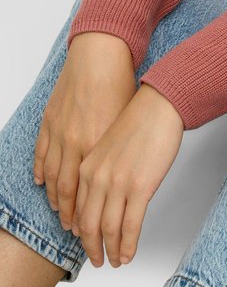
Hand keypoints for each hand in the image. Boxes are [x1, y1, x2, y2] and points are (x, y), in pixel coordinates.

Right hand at [33, 32, 136, 230]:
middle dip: (71, 217)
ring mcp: (59, 132)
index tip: (91, 232)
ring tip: (61, 214)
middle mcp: (75, 143)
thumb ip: (119, 151)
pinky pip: (41, 154)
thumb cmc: (119, 83)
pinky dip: (41, 171)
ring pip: (52, 177)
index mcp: (97, 145)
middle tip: (75, 232)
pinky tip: (43, 184)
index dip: (89, 217)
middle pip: (66, 193)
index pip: (88, 192)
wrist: (100, 54)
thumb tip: (122, 176)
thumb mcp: (125, 122)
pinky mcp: (49, 120)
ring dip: (55, 199)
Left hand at [72, 83, 183, 267]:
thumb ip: (100, 171)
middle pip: (89, 225)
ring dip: (112, 250)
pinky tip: (129, 253)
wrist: (159, 106)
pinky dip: (128, 245)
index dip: (82, 232)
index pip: (79, 210)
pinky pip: (131, 226)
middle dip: (93, 248)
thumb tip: (105, 199)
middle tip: (98, 259)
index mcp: (88, 167)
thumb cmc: (139, 121)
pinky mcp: (141, 188)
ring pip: (109, 230)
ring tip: (116, 260)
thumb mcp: (108, 146)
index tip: (88, 242)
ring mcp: (119, 184)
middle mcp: (98, 178)